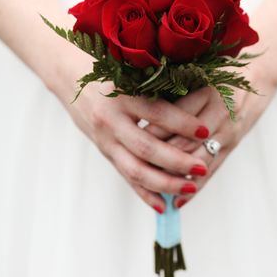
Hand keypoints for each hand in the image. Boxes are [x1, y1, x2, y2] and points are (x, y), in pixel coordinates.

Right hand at [61, 78, 211, 213]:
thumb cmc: (112, 70)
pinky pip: (126, 177)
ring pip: (135, 169)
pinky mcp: (105, 152)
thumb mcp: (134, 73)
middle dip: (177, 161)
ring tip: (190, 188)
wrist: (71, 77)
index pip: (158, 113)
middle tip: (202, 168)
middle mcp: (112, 119)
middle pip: (147, 148)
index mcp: (123, 94)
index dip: (183, 124)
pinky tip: (164, 206)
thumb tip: (198, 102)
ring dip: (165, 183)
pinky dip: (145, 193)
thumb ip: (159, 87)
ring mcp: (106, 139)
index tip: (206, 132)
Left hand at [146, 67, 276, 207]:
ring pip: (197, 161)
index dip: (151, 131)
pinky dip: (194, 188)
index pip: (174, 118)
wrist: (257, 78)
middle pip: (184, 143)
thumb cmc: (218, 73)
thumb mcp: (197, 74)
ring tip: (152, 188)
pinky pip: (212, 171)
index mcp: (206, 92)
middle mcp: (219, 113)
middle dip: (158, 159)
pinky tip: (177, 202)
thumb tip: (138, 108)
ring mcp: (228, 132)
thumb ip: (173, 88)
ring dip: (174, 178)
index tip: (131, 138)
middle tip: (135, 167)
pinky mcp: (232, 146)